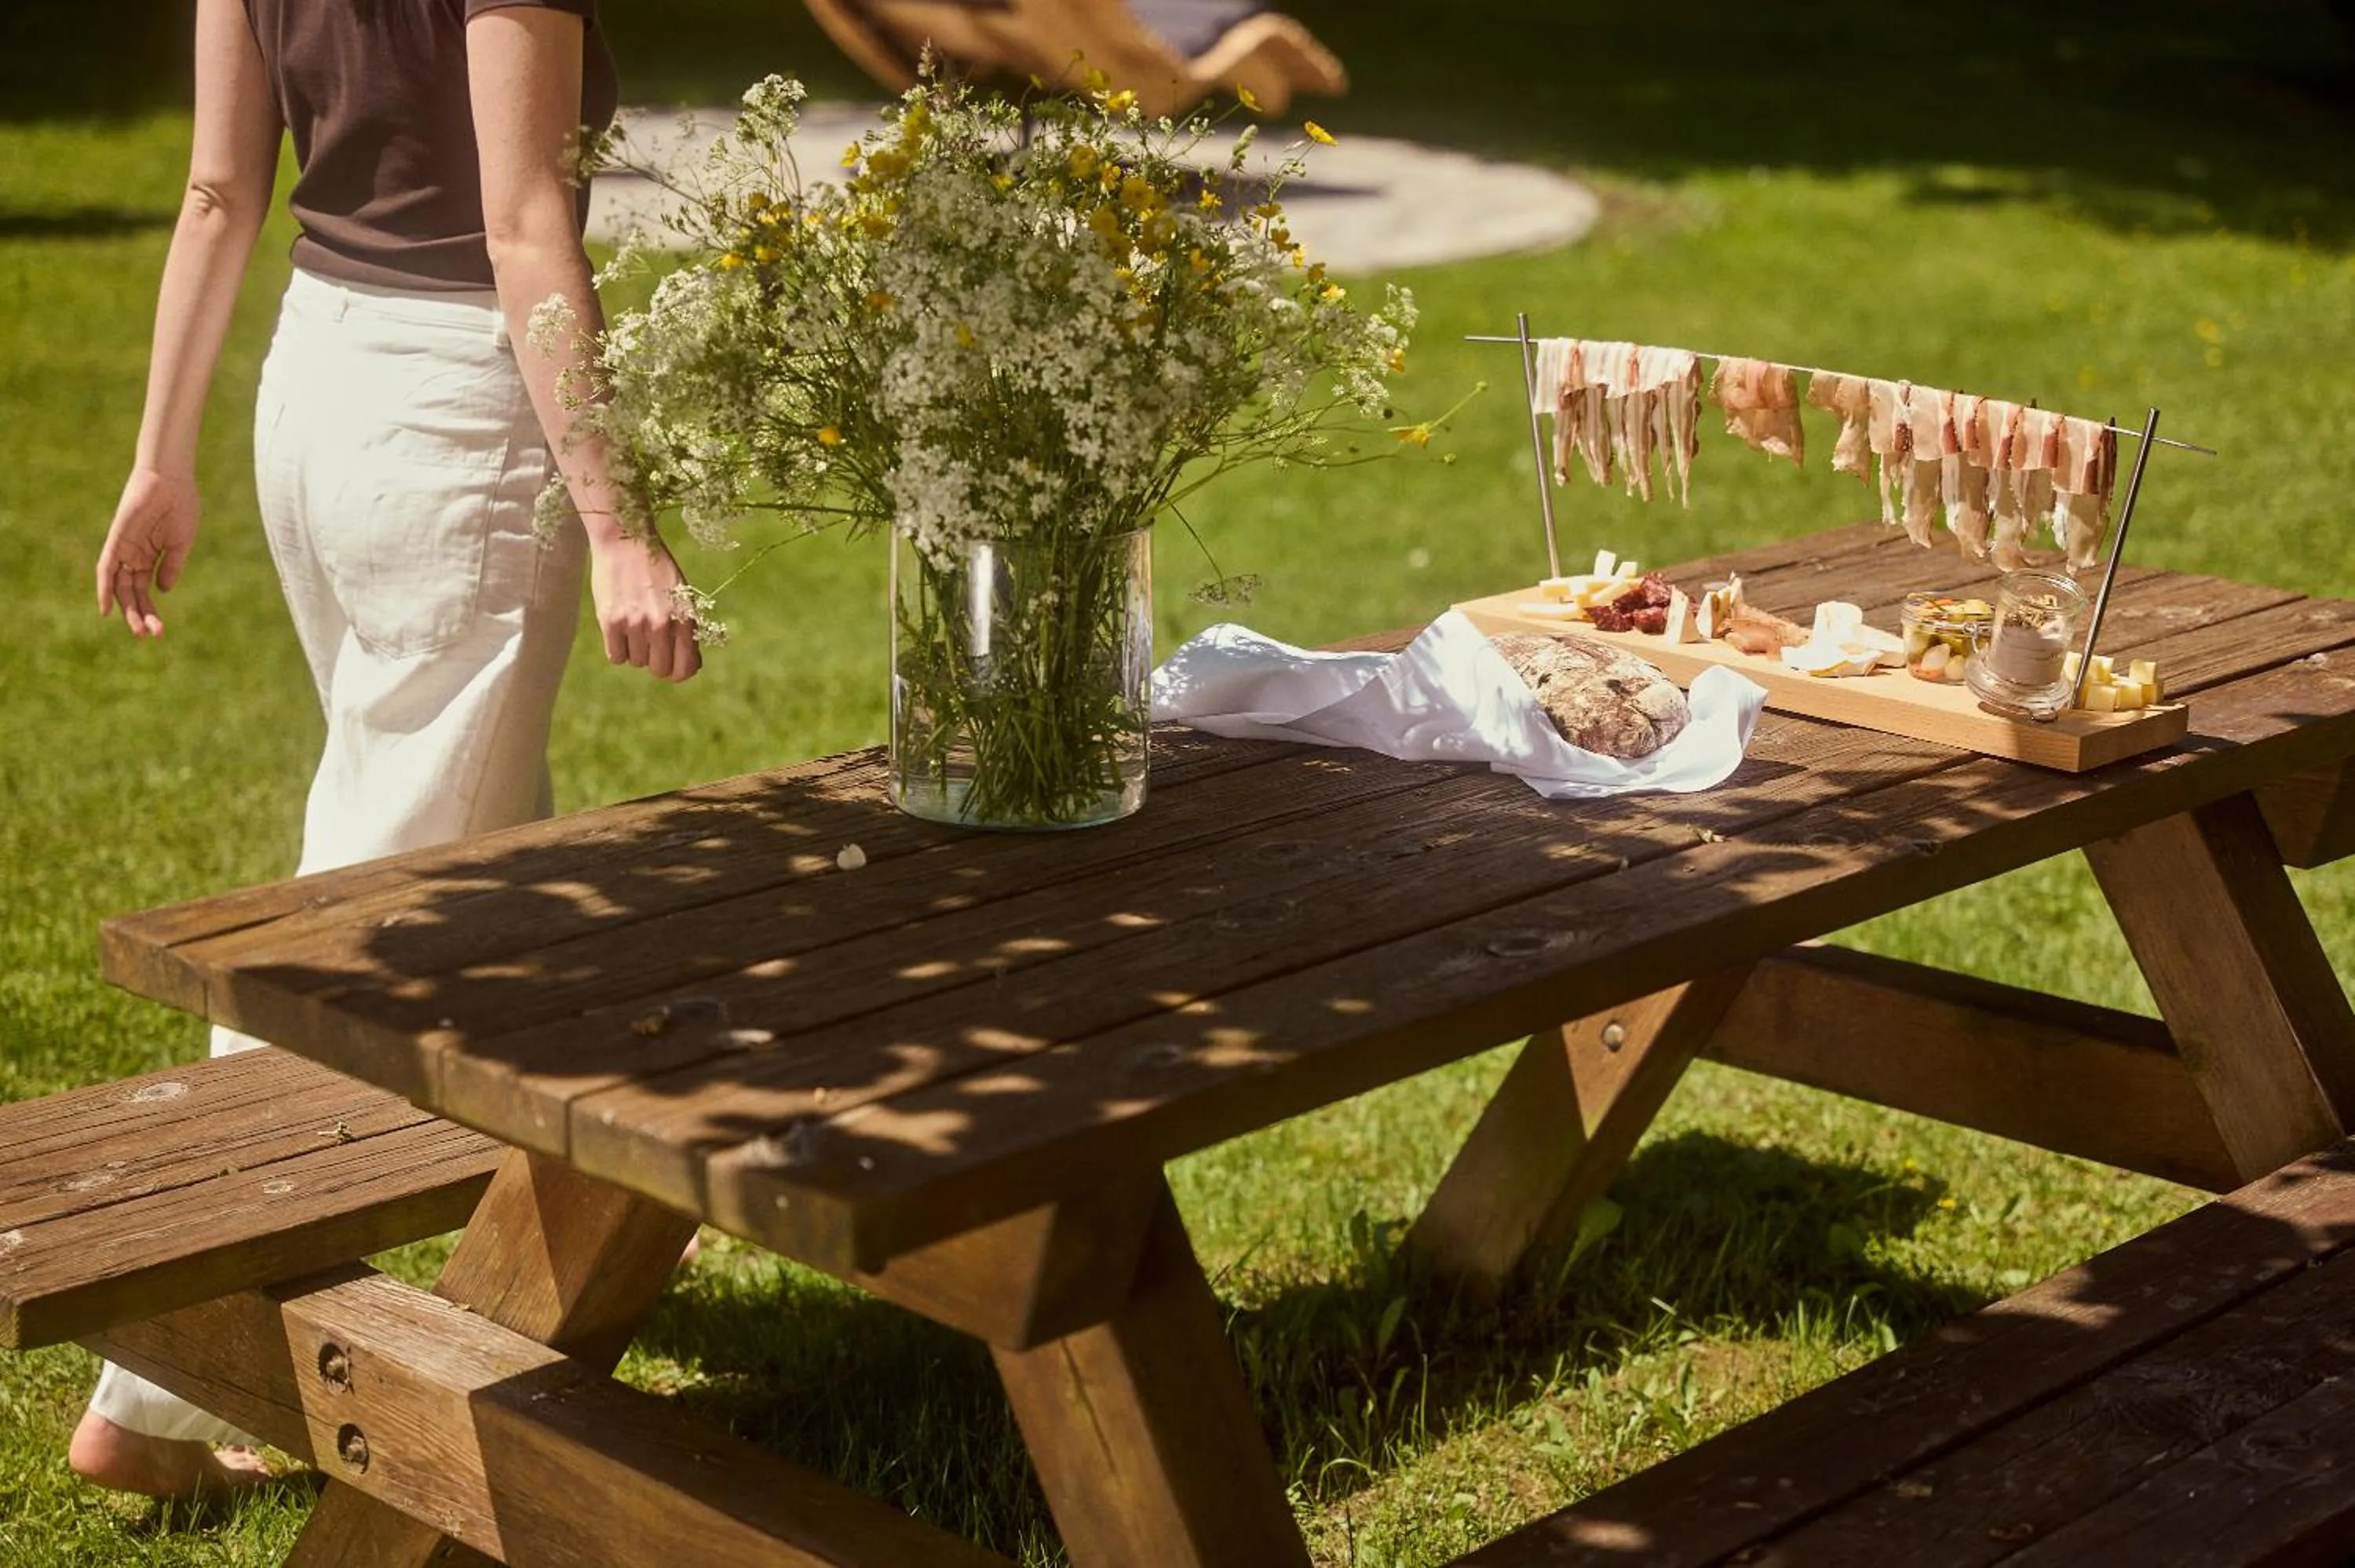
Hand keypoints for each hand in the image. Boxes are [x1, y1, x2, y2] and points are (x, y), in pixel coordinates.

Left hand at [95, 469, 200, 637]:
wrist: (171, 479)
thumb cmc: (181, 506)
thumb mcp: (181, 543)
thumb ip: (171, 566)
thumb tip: (162, 591)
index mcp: (151, 557)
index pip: (146, 591)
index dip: (151, 612)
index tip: (158, 631)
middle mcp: (134, 556)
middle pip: (132, 592)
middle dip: (140, 615)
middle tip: (148, 636)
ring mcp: (125, 548)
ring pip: (120, 586)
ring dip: (127, 609)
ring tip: (138, 631)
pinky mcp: (117, 540)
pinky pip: (106, 567)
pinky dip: (104, 587)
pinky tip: (106, 608)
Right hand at [589, 534, 701, 682]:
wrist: (626, 540)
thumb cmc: (657, 569)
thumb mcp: (683, 595)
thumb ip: (687, 629)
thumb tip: (691, 665)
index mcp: (684, 618)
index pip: (684, 667)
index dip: (679, 673)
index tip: (673, 669)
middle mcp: (661, 624)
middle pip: (659, 670)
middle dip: (657, 663)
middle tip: (651, 648)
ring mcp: (634, 623)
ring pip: (636, 661)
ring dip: (636, 650)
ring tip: (634, 626)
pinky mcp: (610, 621)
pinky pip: (616, 656)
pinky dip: (618, 648)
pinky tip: (620, 630)